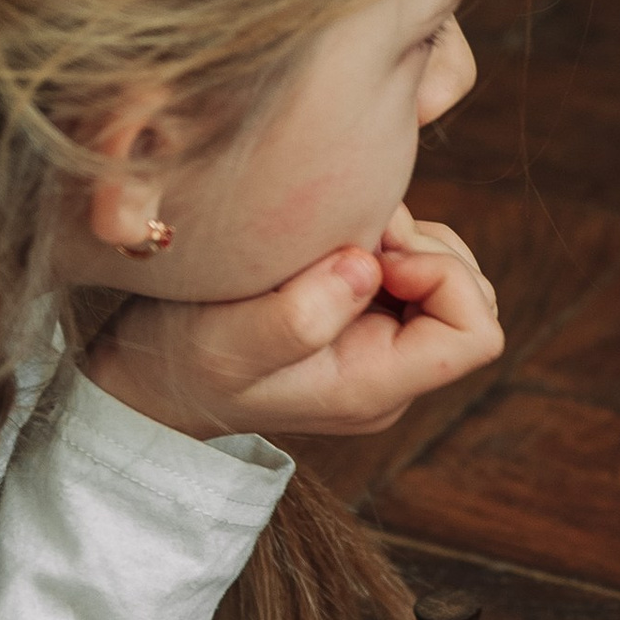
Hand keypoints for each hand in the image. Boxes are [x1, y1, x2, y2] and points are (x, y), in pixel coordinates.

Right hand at [84, 207, 502, 444]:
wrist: (143, 383)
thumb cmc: (178, 363)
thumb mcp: (225, 342)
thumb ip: (299, 314)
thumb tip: (370, 264)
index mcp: (375, 385)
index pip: (477, 334)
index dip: (442, 275)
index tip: (372, 252)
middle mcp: (390, 374)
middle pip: (471, 297)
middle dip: (424, 248)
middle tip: (351, 233)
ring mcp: (379, 349)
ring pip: (445, 273)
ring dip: (401, 238)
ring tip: (332, 235)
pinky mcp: (360, 320)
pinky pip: (406, 267)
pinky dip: (380, 239)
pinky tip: (325, 240)